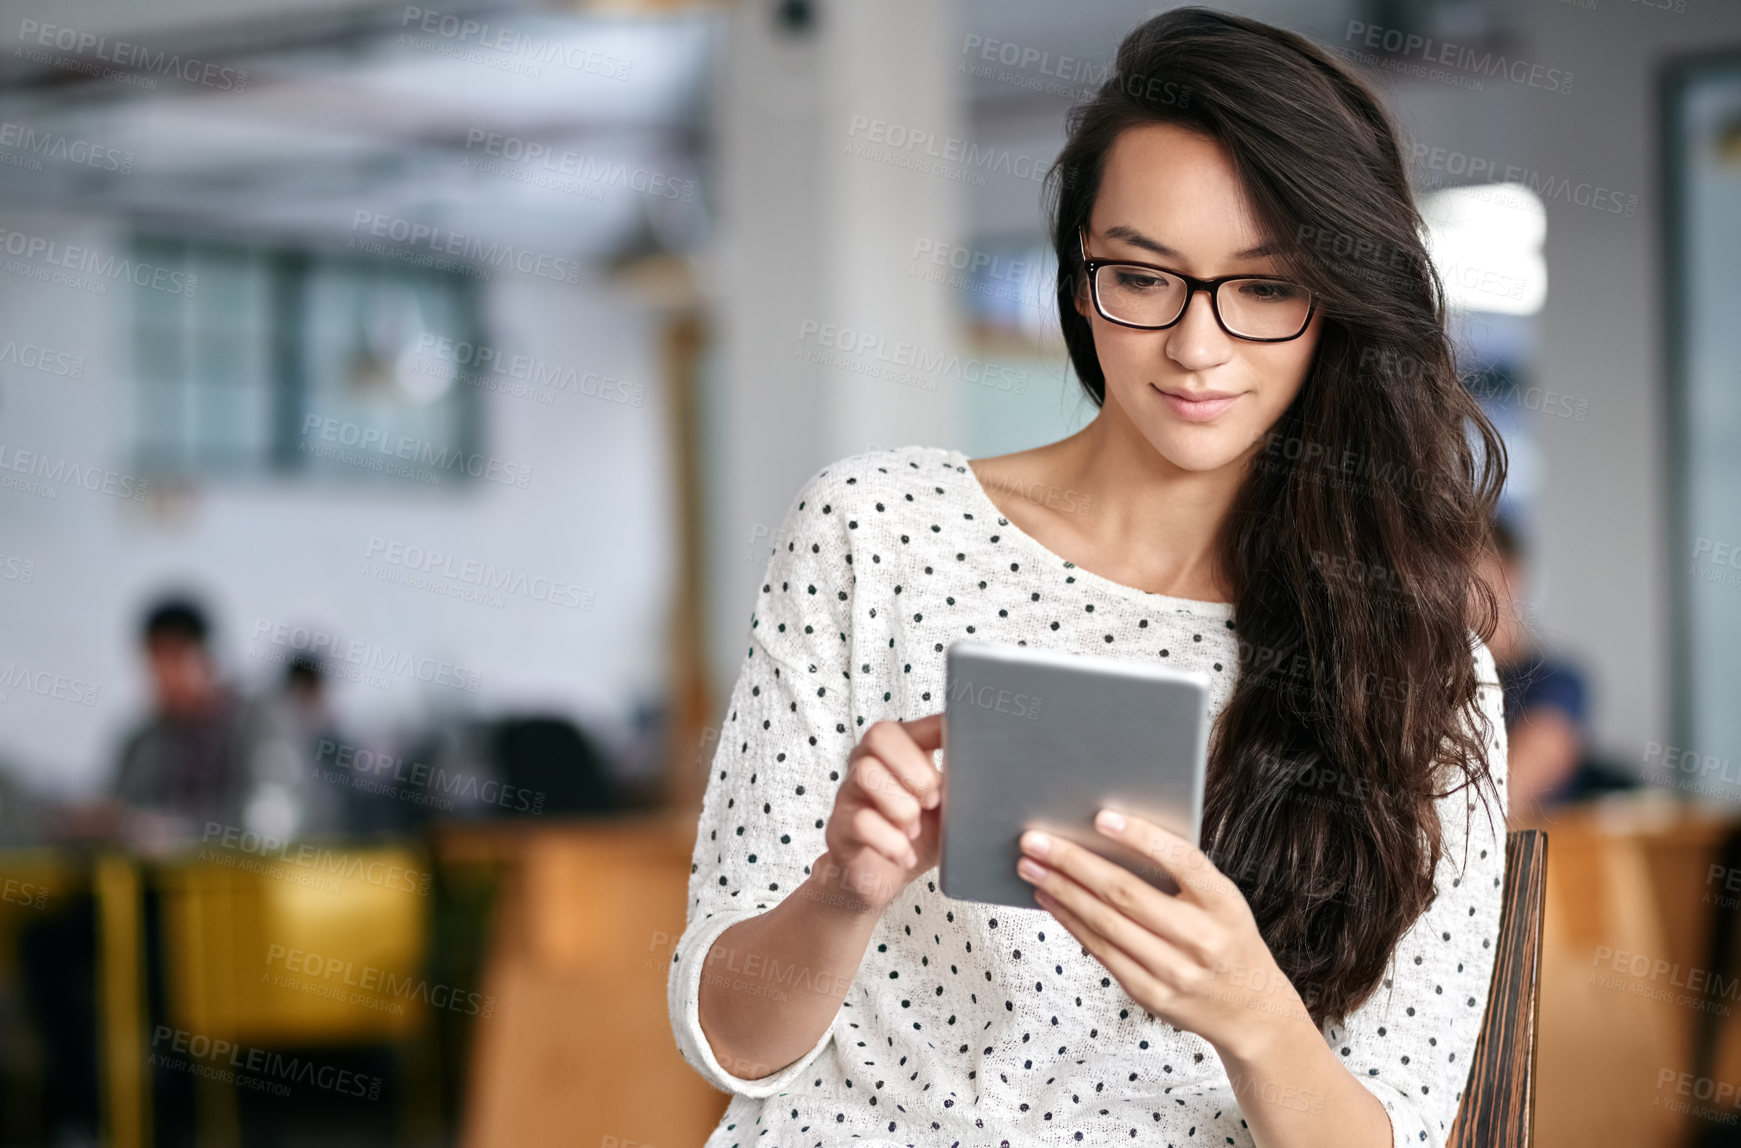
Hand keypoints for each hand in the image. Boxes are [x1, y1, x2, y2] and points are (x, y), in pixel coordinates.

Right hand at [815, 714, 944, 916]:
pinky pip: (861, 822)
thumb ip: (960, 780)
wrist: (884, 879)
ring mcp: (848, 796)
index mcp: (894, 753)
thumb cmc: (919, 836)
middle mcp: (865, 765)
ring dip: (902, 806)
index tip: (960, 753)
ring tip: (914, 830)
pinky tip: (905, 855)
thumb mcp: (947, 806)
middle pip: (879, 735)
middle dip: (915, 768)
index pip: (909, 723)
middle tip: (933, 801)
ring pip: (866, 774)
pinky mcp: (838, 829)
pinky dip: (893, 843)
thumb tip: (988, 761)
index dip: (935, 731)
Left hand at [1015, 809, 1311, 1061]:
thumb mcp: (1222, 901)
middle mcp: (1202, 939)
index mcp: (1224, 904)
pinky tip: (1051, 901)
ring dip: (1061, 891)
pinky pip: (1102, 952)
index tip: (1100, 817)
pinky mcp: (1151, 995)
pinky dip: (1071, 922)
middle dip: (1073, 863)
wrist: (1252, 1011)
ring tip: (1031, 867)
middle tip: (1035, 840)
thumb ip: (1181, 874)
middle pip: (1126, 894)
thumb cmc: (1228, 939)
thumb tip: (1109, 836)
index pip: (1182, 861)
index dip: (1141, 837)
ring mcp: (1175, 972)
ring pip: (1105, 924)